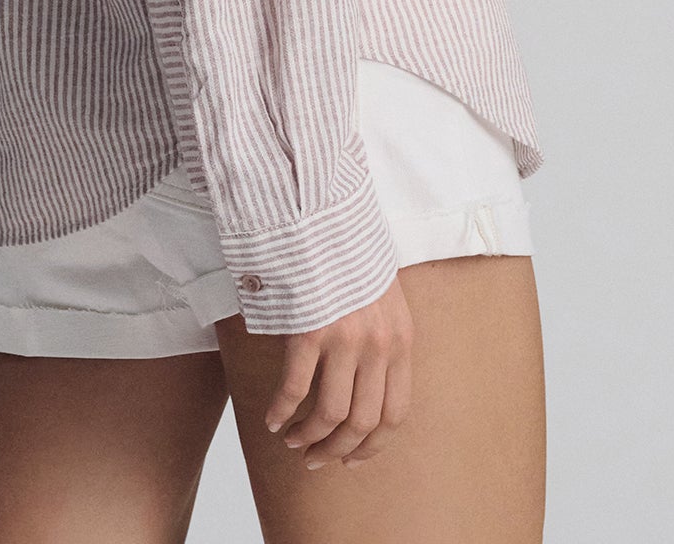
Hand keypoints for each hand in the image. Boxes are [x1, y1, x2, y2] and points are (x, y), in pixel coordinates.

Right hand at [264, 271, 412, 470]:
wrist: (323, 214)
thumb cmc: (349, 254)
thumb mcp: (383, 296)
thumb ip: (382, 337)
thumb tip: (368, 383)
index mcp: (400, 339)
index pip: (395, 413)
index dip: (372, 445)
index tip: (351, 457)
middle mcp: (378, 346)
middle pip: (362, 422)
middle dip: (337, 449)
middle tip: (316, 458)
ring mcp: (344, 339)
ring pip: (329, 414)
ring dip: (308, 437)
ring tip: (292, 440)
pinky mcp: (310, 330)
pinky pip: (295, 389)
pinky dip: (281, 411)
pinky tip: (272, 418)